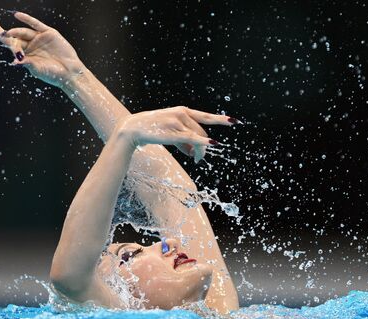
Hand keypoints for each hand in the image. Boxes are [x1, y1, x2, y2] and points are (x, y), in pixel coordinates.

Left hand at [0, 12, 83, 87]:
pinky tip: (17, 15)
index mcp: (25, 54)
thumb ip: (27, 63)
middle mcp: (30, 45)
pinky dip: (27, 19)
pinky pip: (36, 24)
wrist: (70, 72)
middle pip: (14, 36)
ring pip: (24, 32)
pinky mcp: (48, 33)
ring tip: (10, 34)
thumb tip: (16, 61)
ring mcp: (39, 38)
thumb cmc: (53, 74)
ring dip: (16, 32)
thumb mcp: (38, 70)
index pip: (9, 42)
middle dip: (7, 34)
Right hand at [116, 106, 235, 161]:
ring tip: (195, 159)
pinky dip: (204, 143)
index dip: (221, 119)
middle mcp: (182, 113)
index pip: (206, 116)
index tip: (235, 122)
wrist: (132, 128)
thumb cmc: (151, 130)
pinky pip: (192, 139)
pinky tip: (213, 145)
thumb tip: (195, 153)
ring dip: (200, 151)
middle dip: (204, 146)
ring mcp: (178, 122)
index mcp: (183, 111)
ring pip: (198, 138)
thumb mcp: (170, 132)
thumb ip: (184, 141)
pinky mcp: (173, 132)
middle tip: (199, 159)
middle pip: (202, 132)